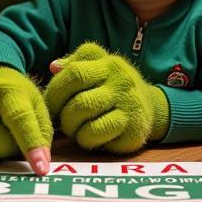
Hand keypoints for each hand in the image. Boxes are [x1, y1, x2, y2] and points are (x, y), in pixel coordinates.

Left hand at [46, 42, 167, 152]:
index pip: (74, 72)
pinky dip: (86, 138)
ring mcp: (129, 103)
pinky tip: (88, 137)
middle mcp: (121, 80)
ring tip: (74, 130)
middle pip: (79, 97)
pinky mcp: (134, 127)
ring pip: (87, 113)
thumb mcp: (98, 68)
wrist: (151, 107)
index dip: (56, 91)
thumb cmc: (114, 88)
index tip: (50, 105)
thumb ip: (75, 64)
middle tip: (62, 122)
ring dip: (72, 127)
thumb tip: (54, 67)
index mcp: (108, 63)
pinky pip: (98, 132)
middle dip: (63, 114)